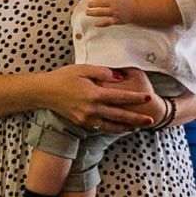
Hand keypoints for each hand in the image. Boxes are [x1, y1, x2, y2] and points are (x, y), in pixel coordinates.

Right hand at [39, 64, 155, 131]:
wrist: (45, 92)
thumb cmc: (64, 77)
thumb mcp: (83, 68)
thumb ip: (103, 72)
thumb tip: (120, 77)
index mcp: (94, 94)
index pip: (120, 97)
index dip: (135, 98)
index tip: (148, 98)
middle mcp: (92, 109)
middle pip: (119, 115)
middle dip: (136, 118)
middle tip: (151, 120)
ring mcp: (86, 118)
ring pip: (111, 125)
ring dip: (126, 127)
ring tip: (138, 127)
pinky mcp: (82, 123)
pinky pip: (101, 127)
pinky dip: (112, 128)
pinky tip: (120, 127)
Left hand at [85, 0, 136, 26]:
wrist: (137, 10)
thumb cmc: (127, 0)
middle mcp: (114, 3)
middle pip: (100, 3)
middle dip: (92, 4)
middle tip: (89, 5)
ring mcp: (115, 12)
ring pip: (101, 12)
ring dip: (93, 12)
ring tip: (88, 12)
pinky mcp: (116, 20)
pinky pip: (107, 22)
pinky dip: (101, 24)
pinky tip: (96, 24)